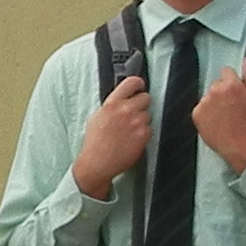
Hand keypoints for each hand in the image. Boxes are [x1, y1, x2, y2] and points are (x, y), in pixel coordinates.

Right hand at [70, 74, 151, 198]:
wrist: (97, 163)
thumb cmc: (94, 143)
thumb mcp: (96, 117)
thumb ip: (111, 106)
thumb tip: (121, 101)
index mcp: (112, 103)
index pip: (132, 82)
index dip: (139, 83)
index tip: (140, 87)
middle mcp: (125, 110)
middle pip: (146, 98)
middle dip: (142, 105)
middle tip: (135, 115)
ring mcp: (136, 122)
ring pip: (149, 115)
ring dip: (142, 122)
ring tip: (130, 132)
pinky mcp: (143, 134)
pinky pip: (150, 129)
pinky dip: (144, 134)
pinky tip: (133, 140)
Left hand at [191, 58, 245, 170]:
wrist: (240, 144)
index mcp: (231, 84)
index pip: (226, 72)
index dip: (232, 82)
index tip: (236, 93)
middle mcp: (215, 90)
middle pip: (216, 84)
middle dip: (222, 92)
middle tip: (232, 107)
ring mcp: (204, 102)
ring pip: (208, 96)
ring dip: (214, 103)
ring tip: (225, 116)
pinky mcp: (196, 114)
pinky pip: (200, 108)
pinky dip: (206, 113)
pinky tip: (217, 121)